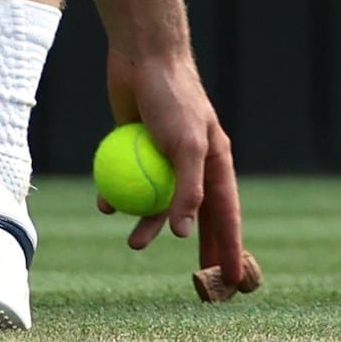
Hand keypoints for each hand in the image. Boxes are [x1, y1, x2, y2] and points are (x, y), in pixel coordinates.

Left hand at [97, 48, 244, 284]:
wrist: (143, 58)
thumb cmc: (173, 99)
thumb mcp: (185, 146)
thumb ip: (188, 191)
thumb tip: (185, 234)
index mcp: (217, 163)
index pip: (227, 215)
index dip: (230, 247)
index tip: (235, 280)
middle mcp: (194, 164)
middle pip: (197, 217)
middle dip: (198, 248)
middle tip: (198, 282)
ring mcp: (164, 159)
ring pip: (158, 203)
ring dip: (147, 225)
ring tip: (133, 243)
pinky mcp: (136, 150)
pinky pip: (129, 183)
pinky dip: (118, 196)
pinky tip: (105, 205)